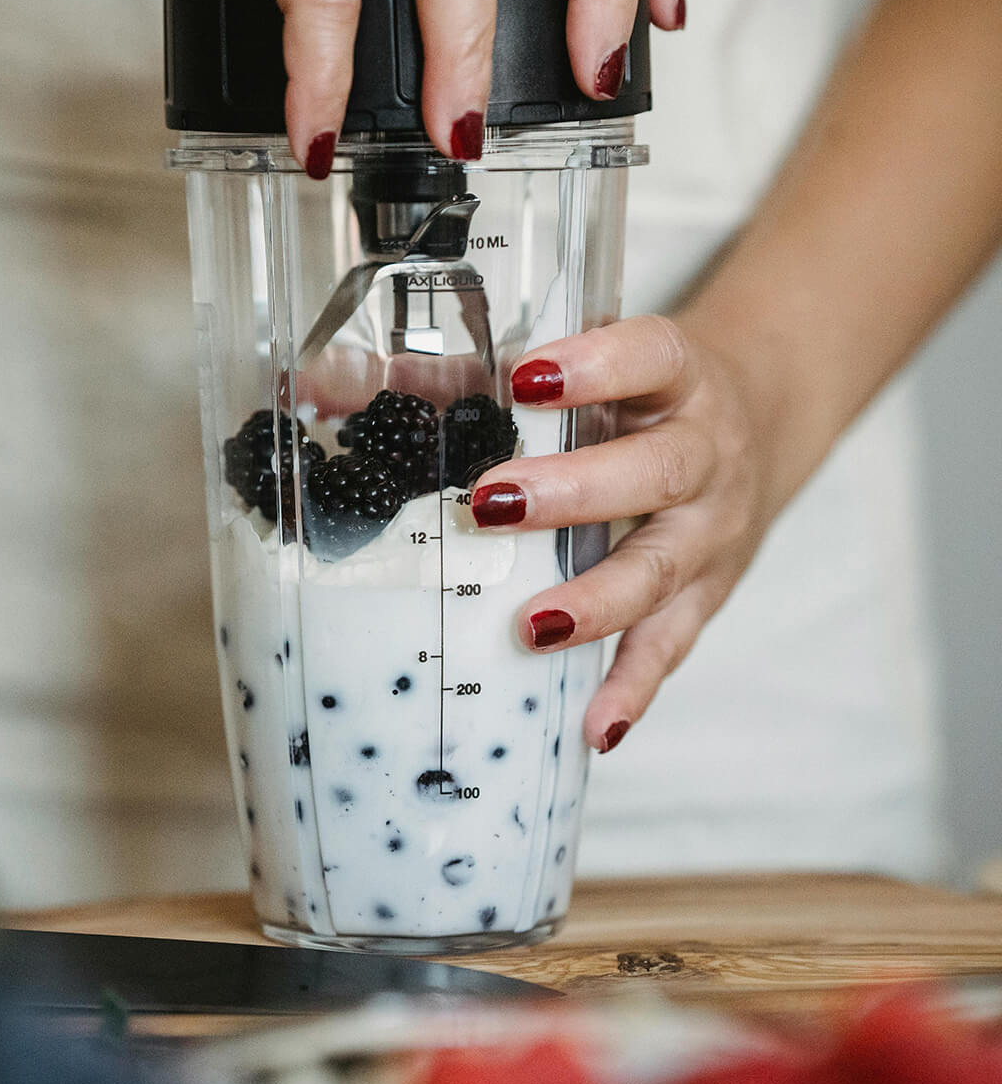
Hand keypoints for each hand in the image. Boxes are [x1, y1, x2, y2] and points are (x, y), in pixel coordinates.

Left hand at [471, 314, 774, 751]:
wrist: (757, 423)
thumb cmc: (640, 396)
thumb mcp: (584, 366)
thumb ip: (470, 374)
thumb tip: (326, 383)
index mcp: (680, 377)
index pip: (650, 358)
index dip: (596, 367)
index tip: (526, 378)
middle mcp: (708, 453)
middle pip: (656, 471)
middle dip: (575, 491)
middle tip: (493, 503)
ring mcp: (711, 531)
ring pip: (661, 568)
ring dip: (597, 602)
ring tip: (533, 626)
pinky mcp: (706, 595)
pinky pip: (671, 645)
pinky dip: (632, 686)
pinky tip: (595, 725)